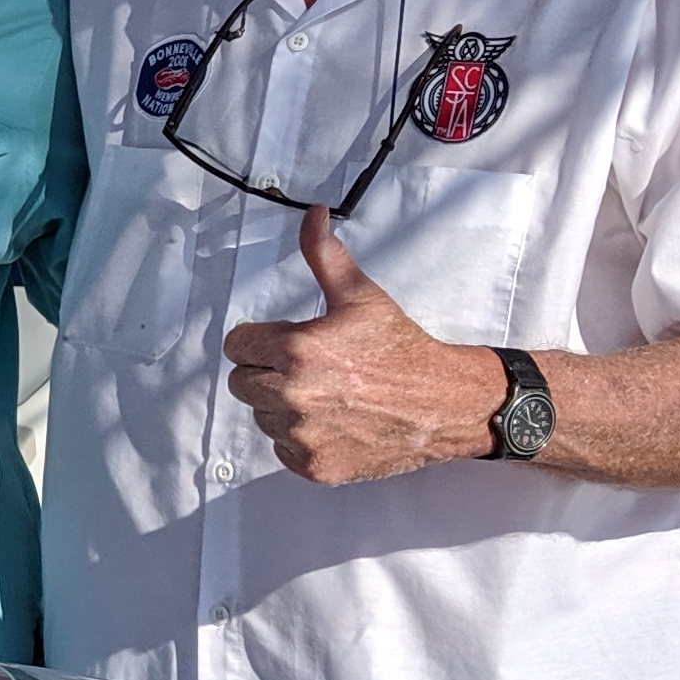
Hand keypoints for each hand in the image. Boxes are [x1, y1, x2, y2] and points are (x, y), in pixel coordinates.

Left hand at [220, 208, 507, 485]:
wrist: (442, 403)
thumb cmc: (400, 348)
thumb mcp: (360, 295)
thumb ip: (323, 255)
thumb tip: (312, 214)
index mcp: (295, 350)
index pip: (236, 346)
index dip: (260, 342)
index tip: (286, 343)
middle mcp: (292, 395)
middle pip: (242, 383)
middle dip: (268, 373)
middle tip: (311, 369)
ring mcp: (302, 435)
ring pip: (262, 417)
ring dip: (283, 407)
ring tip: (327, 395)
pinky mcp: (314, 466)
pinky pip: (282, 449)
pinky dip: (301, 439)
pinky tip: (334, 422)